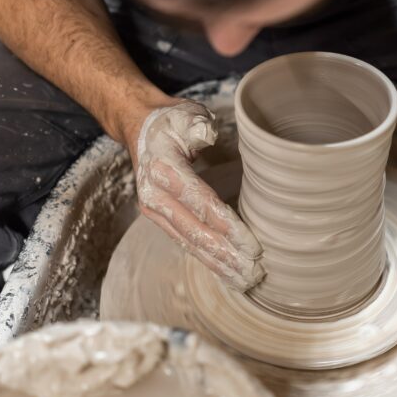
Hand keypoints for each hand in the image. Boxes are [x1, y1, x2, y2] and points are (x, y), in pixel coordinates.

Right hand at [131, 99, 264, 289]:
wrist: (140, 130)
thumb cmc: (171, 123)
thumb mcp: (184, 114)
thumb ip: (196, 125)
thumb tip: (208, 135)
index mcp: (163, 169)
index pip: (201, 203)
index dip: (228, 227)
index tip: (254, 246)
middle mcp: (154, 196)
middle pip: (196, 232)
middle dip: (226, 256)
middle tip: (255, 274)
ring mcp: (155, 211)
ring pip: (190, 244)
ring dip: (218, 264)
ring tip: (245, 282)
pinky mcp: (160, 220)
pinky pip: (185, 243)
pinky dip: (207, 259)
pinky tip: (226, 273)